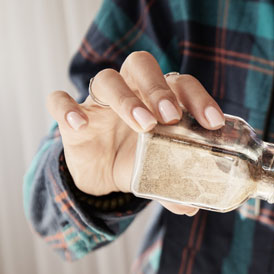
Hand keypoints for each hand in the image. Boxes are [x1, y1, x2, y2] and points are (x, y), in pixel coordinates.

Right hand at [46, 51, 224, 215]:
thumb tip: (190, 207)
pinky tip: (80, 125)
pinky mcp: (72, 117)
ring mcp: (99, 102)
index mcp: (159, 98)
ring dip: (125, 99)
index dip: (199, 98)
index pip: (181, 84)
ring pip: (106, 79)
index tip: (212, 123)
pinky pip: (60, 101)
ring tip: (143, 125)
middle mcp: (130, 90)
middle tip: (171, 117)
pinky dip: (67, 108)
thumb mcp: (157, 174)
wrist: (101, 175)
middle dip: (158, 89)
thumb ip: (173, 186)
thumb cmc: (137, 160)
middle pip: (141, 66)